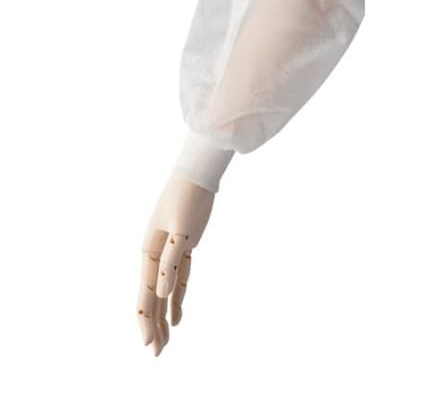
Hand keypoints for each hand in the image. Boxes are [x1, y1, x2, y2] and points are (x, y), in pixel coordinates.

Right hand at [137, 173, 213, 355]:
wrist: (197, 176)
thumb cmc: (187, 198)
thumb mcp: (180, 228)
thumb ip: (171, 260)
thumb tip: (161, 292)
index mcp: (150, 251)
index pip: (145, 293)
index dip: (146, 320)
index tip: (149, 345)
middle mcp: (156, 254)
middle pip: (153, 297)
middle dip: (154, 325)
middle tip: (157, 353)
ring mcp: (170, 250)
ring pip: (166, 290)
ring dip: (165, 314)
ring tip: (166, 340)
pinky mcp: (184, 246)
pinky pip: (179, 276)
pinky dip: (178, 295)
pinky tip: (178, 313)